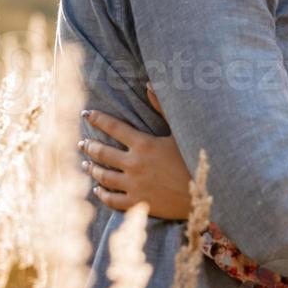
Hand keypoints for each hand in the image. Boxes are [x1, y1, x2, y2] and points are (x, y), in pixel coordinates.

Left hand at [78, 84, 193, 219]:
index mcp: (144, 144)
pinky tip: (97, 189)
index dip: (98, 119)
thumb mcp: (181, 132)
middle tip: (81, 143)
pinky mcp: (137, 203)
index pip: (114, 127)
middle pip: (103, 153)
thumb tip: (149, 84)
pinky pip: (112, 199)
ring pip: (104, 176)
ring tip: (85, 164)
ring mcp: (134, 185)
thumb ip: (163, 107)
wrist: (205, 194)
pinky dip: (102, 193)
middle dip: (89, 146)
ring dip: (92, 168)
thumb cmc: (195, 159)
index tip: (86, 115)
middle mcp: (134, 164)